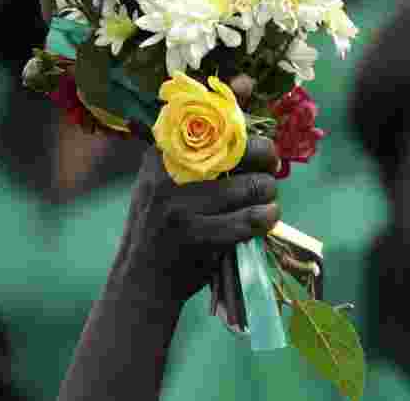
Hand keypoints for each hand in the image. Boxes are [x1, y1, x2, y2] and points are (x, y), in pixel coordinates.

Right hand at [108, 136, 281, 308]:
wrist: (139, 281)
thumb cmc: (162, 227)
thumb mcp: (163, 183)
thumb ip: (196, 159)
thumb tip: (253, 138)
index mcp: (163, 152)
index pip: (218, 127)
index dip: (250, 136)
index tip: (263, 151)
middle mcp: (169, 172)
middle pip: (242, 151)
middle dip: (267, 162)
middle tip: (270, 173)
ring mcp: (181, 205)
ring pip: (253, 186)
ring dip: (269, 195)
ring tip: (266, 204)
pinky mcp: (196, 235)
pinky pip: (250, 219)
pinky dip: (266, 218)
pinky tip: (265, 219)